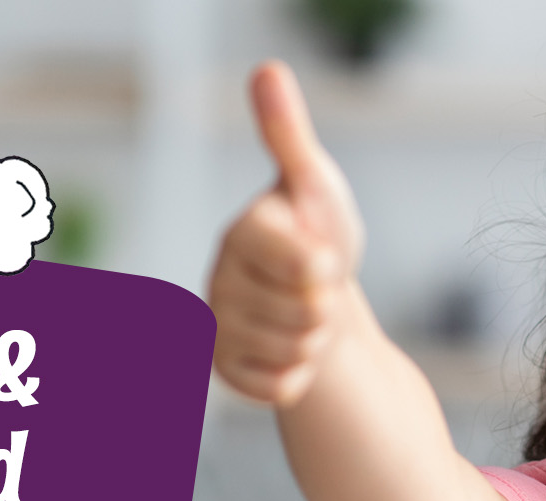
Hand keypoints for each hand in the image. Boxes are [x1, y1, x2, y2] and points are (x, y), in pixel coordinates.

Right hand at [208, 60, 365, 406]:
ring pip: (292, 351)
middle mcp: (219, 280)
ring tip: (307, 317)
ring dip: (314, 340)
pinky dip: (299, 374)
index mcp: (243, 233)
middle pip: (300, 314)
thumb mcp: (314, 182)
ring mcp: (219, 328)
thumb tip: (267, 69)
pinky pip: (279, 386)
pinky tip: (293, 349)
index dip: (322, 267)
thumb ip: (288, 135)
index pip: (296, 263)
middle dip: (324, 307)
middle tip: (318, 291)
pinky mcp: (225, 371)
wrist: (317, 296)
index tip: (326, 259)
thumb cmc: (317, 232)